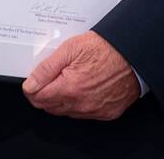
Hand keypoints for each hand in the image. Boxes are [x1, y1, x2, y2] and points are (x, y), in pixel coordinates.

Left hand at [22, 31, 139, 119]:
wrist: (133, 54)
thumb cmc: (105, 49)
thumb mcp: (70, 49)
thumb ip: (46, 68)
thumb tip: (30, 84)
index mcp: (70, 88)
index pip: (37, 98)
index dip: (32, 87)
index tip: (34, 80)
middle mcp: (81, 104)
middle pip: (49, 107)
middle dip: (44, 94)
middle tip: (51, 77)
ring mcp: (94, 111)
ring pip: (65, 112)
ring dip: (61, 100)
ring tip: (68, 79)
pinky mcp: (106, 114)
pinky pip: (83, 114)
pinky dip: (78, 104)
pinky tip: (82, 88)